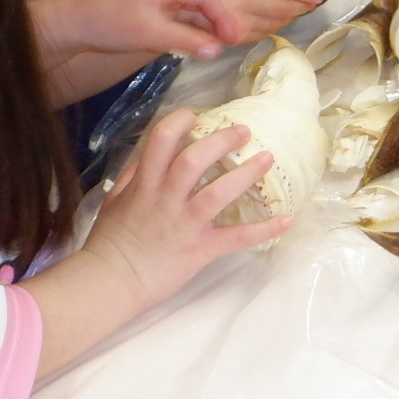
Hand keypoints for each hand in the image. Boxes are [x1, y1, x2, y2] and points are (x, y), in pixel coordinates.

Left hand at [36, 0, 246, 60]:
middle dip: (223, 18)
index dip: (224, 16)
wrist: (78, 24)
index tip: (234, 37)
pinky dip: (200, 27)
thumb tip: (217, 50)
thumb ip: (185, 40)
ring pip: (199, 7)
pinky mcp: (161, 6)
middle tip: (235, 41)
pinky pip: (189, 14)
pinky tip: (207, 42)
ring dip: (213, 24)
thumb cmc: (111, 24)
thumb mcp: (149, 34)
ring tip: (226, 43)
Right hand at [82, 110, 292, 311]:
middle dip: (222, 140)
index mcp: (145, 183)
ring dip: (247, 174)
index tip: (196, 117)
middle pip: (195, 159)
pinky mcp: (201, 248)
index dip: (180, 121)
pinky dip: (264, 229)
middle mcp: (167, 198)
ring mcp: (186, 223)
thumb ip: (134, 174)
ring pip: (219, 192)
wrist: (112, 281)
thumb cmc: (112, 240)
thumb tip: (152, 153)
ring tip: (267, 158)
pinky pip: (236, 237)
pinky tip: (286, 219)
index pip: (161, 140)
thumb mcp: (116, 199)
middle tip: (244, 131)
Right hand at [188, 0, 322, 41]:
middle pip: (284, 8)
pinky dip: (275, 27)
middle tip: (312, 4)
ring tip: (296, 10)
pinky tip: (278, 20)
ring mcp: (239, 21)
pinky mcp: (235, 37)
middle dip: (302, 7)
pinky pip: (264, 34)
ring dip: (290, 17)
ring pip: (277, 23)